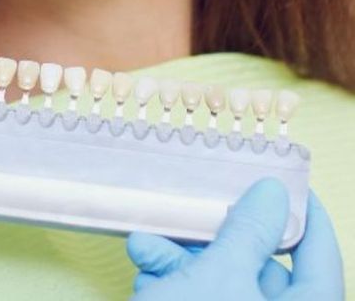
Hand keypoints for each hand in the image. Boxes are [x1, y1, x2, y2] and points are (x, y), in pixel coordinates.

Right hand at [127, 178, 343, 299]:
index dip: (303, 214)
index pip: (319, 257)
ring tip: (145, 250)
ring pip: (222, 284)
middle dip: (211, 238)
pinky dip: (173, 286)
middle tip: (185, 211)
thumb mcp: (217, 276)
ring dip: (180, 261)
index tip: (281, 178)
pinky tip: (145, 277)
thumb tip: (274, 192)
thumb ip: (248, 232)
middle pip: (260, 268)